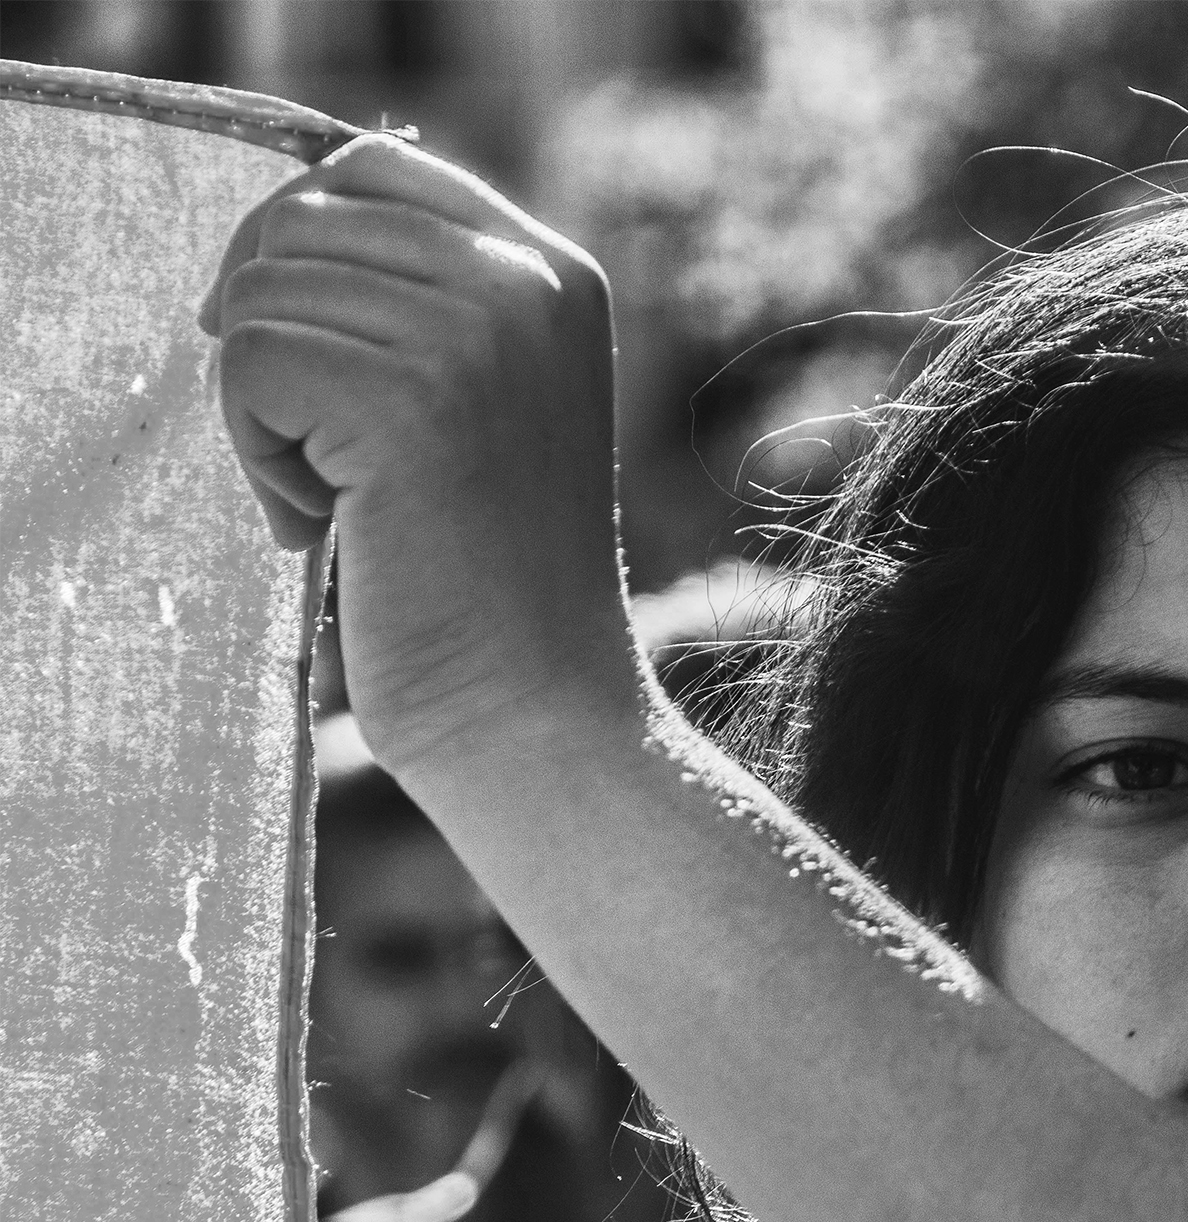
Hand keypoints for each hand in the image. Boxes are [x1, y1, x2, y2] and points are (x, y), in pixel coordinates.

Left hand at [203, 134, 634, 773]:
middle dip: (274, 335)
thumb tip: (269, 232)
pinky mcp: (411, 397)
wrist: (539, 704)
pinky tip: (329, 523)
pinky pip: (247, 362)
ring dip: (263, 410)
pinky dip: (256, 453)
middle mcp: (527, 280)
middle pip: (297, 223)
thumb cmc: (489, 574)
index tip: (298, 354)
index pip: (372, 166)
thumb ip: (414, 301)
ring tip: (337, 500)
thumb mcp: (479, 399)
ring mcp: (476, 333)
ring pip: (260, 295)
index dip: (295, 244)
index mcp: (555, 272)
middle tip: (323, 457)